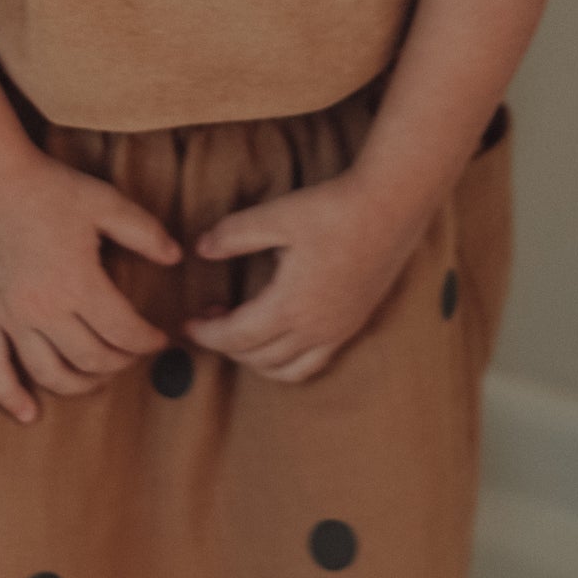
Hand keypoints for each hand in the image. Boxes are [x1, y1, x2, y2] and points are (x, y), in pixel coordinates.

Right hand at [0, 146, 183, 423]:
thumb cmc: (51, 188)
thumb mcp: (106, 202)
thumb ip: (145, 232)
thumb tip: (177, 257)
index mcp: (79, 284)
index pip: (123, 332)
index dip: (148, 341)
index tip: (160, 339)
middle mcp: (44, 310)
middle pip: (91, 359)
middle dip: (120, 364)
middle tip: (132, 355)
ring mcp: (10, 316)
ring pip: (49, 372)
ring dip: (79, 385)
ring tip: (97, 379)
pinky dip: (10, 395)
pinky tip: (29, 414)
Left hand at [183, 174, 429, 383]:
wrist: (390, 208)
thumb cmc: (332, 209)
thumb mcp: (277, 215)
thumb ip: (234, 234)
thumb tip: (200, 250)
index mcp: (290, 306)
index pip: (237, 337)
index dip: (207, 335)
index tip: (187, 326)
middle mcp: (315, 329)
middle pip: (258, 358)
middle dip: (227, 347)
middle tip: (208, 321)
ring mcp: (337, 332)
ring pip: (286, 370)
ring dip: (255, 360)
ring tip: (239, 332)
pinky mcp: (353, 326)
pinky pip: (314, 364)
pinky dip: (288, 363)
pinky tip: (279, 337)